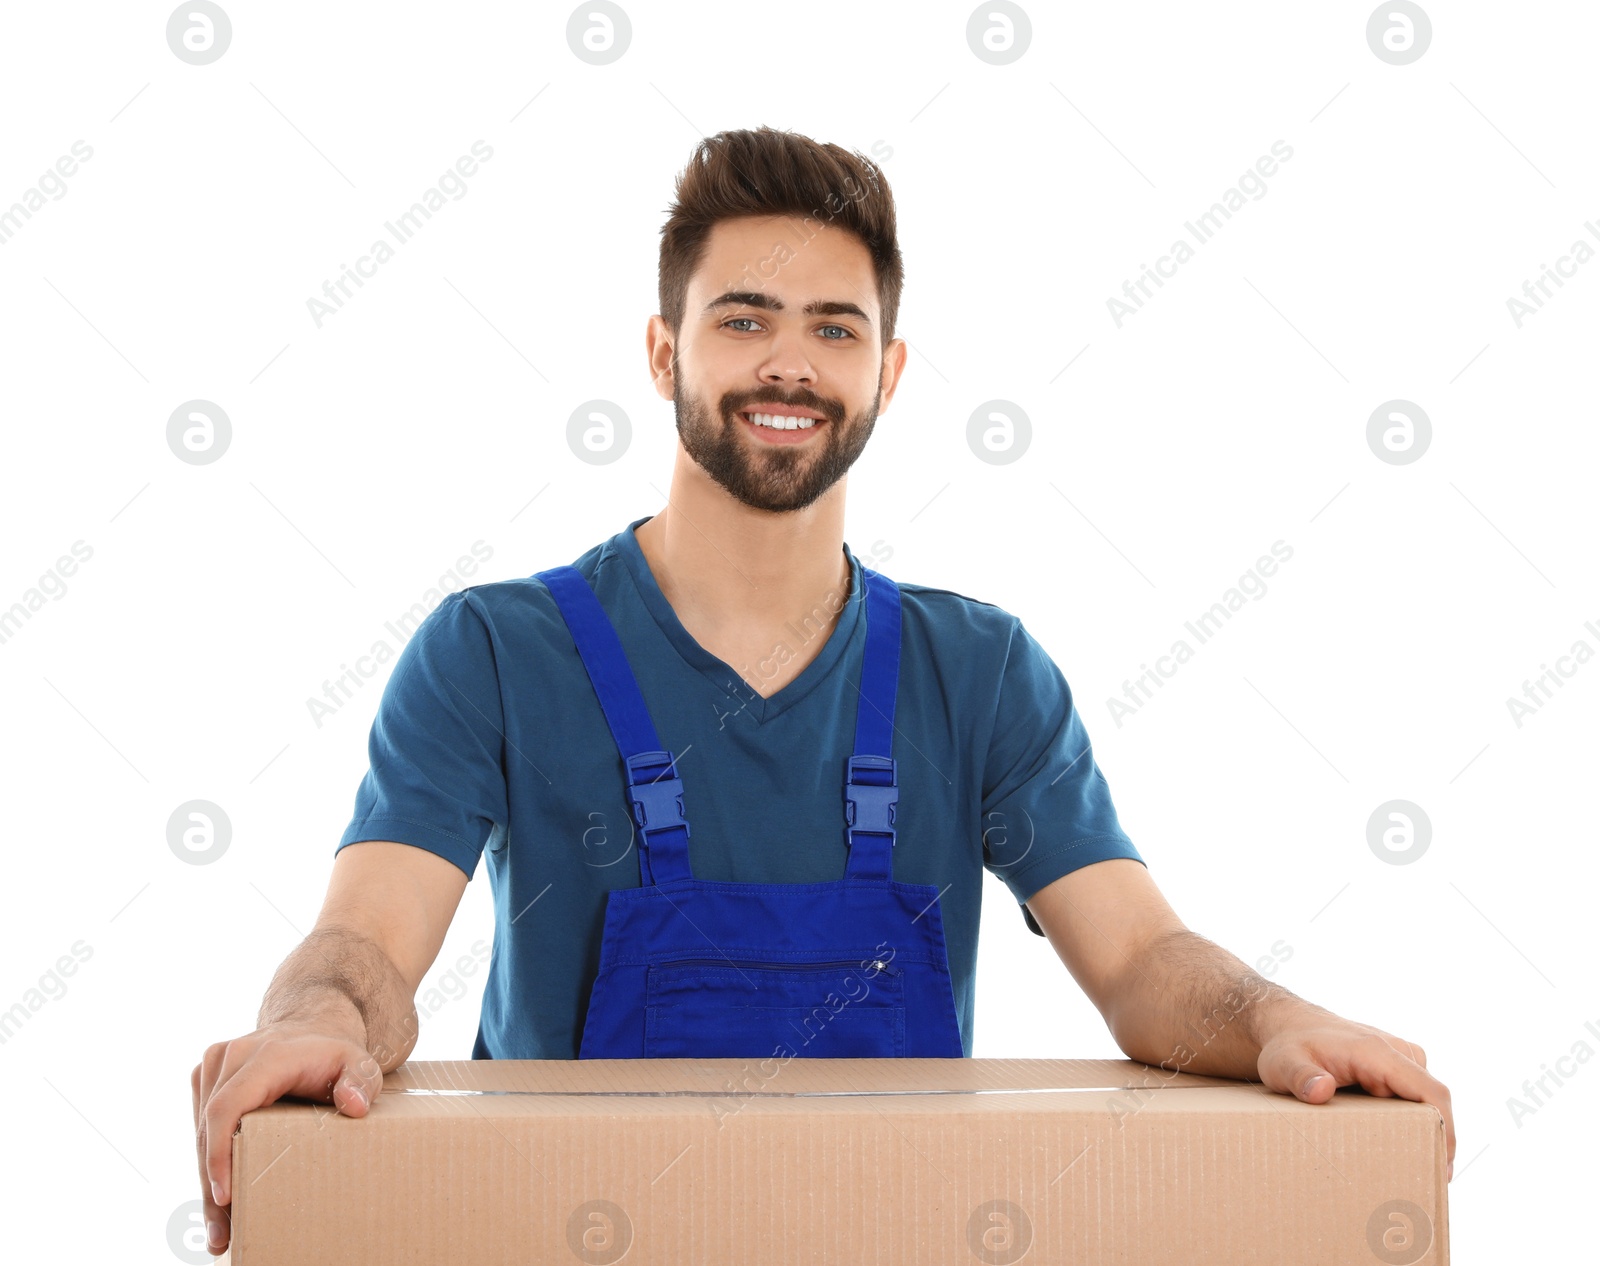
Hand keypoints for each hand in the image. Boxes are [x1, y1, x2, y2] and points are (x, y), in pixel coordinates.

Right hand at [191, 1014, 381, 1255]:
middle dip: (212, 1187)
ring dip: (206, 1183)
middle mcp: (232, 1056)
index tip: (225, 1196)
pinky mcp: (207, 1079)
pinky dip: (208, 1163)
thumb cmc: (337, 1054)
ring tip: (220, 1232)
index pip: (228, 1107)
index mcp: (265, 1055)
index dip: (219, 1152)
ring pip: (200, 1133)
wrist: (315, 1027)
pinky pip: (202, 1126)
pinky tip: (218, 1200)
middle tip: (222, 1236)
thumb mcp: (360, 1063)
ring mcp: (215, 1066)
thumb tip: (354, 1105)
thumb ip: (362, 1080)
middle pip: (209, 1129)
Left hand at [1256, 1007, 1454, 1180]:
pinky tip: (1402, 1151)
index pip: (1429, 1091)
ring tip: (1412, 1171)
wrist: (1290, 1025)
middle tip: (1424, 1181)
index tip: (1443, 1163)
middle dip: (1436, 1141)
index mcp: (1377, 1051)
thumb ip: (1299, 1076)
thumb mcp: (1282, 1062)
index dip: (1445, 1128)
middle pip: (1433, 1102)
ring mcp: (1400, 1060)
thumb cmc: (1289, 1045)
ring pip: (1426, 1103)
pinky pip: (1415, 1099)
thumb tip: (1321, 1090)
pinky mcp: (1396, 1070)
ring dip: (1425, 1133)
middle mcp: (1397, 1052)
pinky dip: (1414, 1124)